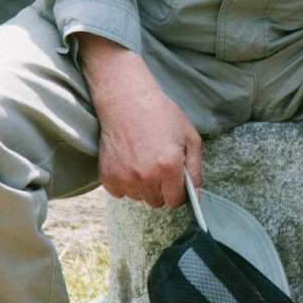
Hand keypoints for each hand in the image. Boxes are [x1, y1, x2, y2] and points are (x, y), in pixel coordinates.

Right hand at [77, 34, 200, 207]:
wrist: (126, 100)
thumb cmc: (161, 115)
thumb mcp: (190, 137)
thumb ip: (195, 170)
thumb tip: (195, 198)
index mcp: (168, 167)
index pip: (176, 201)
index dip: (178, 191)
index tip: (175, 180)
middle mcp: (146, 176)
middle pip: (157, 202)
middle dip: (161, 189)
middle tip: (159, 165)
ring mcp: (124, 178)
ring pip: (139, 198)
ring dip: (143, 186)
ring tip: (143, 159)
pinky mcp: (107, 177)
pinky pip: (120, 193)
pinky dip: (125, 182)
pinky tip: (129, 161)